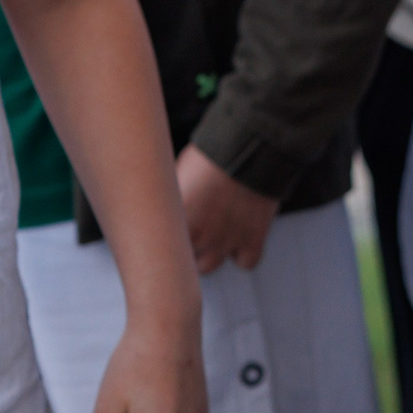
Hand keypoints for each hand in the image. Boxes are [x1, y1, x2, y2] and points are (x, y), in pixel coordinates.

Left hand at [176, 143, 279, 272]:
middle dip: (183, 246)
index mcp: (176, 220)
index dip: (163, 239)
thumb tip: (164, 211)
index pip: (160, 247)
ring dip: (207, 253)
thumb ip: (170, 200)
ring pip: (208, 266)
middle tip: (190, 226)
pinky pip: (246, 262)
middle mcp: (200, 236)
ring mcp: (226, 242)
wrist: (252, 147)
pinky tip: (239, 236)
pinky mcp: (253, 240)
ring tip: (210, 233)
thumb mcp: (178, 173)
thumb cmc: (212, 154)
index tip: (166, 231)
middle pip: (182, 258)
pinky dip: (243, 253)